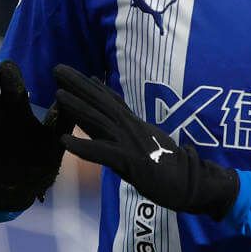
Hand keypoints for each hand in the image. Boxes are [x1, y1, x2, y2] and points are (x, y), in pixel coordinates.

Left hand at [50, 65, 239, 218]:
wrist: (193, 183)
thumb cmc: (169, 167)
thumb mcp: (146, 142)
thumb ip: (127, 130)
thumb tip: (114, 118)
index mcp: (133, 124)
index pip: (107, 100)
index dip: (87, 85)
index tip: (69, 72)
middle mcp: (130, 128)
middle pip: (101, 102)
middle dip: (78, 84)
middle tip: (57, 68)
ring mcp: (131, 143)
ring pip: (100, 121)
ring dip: (78, 107)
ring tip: (58, 93)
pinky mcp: (131, 162)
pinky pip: (103, 153)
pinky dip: (83, 146)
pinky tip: (65, 141)